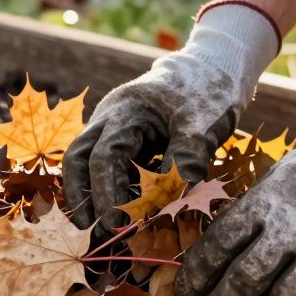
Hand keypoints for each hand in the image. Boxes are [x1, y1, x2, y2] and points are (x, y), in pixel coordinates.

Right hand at [64, 3, 279, 231]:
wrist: (215, 66)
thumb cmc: (208, 92)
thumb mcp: (203, 124)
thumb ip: (187, 158)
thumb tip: (170, 201)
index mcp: (127, 109)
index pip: (105, 155)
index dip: (107, 192)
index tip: (118, 224)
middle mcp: (111, 116)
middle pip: (80, 156)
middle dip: (84, 194)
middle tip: (91, 229)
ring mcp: (115, 125)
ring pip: (87, 160)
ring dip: (90, 192)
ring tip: (95, 225)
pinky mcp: (126, 136)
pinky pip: (107, 163)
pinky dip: (108, 186)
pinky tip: (117, 209)